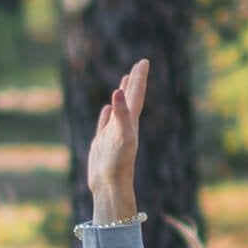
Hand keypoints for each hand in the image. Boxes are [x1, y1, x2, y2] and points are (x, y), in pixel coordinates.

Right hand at [86, 59, 147, 219]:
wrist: (110, 186)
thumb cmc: (118, 164)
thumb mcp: (122, 136)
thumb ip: (121, 115)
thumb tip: (117, 92)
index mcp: (130, 123)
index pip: (136, 95)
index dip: (139, 78)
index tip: (144, 61)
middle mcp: (123, 126)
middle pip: (130, 99)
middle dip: (133, 81)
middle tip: (139, 66)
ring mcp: (113, 134)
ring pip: (118, 109)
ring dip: (122, 94)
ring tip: (124, 81)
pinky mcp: (103, 143)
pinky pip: (105, 123)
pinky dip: (107, 113)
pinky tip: (107, 107)